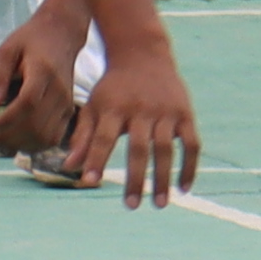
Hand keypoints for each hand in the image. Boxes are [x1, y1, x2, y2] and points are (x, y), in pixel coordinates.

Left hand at [0, 35, 80, 159]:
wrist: (62, 34)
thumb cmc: (31, 40)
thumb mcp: (7, 50)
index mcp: (43, 72)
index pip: (26, 105)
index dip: (5, 124)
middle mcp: (59, 92)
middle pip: (36, 126)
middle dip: (8, 139)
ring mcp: (67, 103)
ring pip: (45, 136)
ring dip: (21, 145)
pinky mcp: (69, 111)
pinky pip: (54, 137)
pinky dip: (35, 145)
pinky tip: (17, 142)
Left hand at [58, 33, 202, 206]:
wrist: (143, 53)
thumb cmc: (113, 87)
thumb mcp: (94, 105)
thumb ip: (82, 137)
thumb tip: (68, 167)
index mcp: (114, 108)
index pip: (103, 138)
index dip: (95, 159)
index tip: (89, 182)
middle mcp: (140, 110)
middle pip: (138, 148)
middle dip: (135, 178)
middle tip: (131, 206)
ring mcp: (165, 111)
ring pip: (165, 149)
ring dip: (164, 178)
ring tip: (160, 205)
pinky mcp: (185, 113)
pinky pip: (191, 144)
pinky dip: (189, 166)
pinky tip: (184, 188)